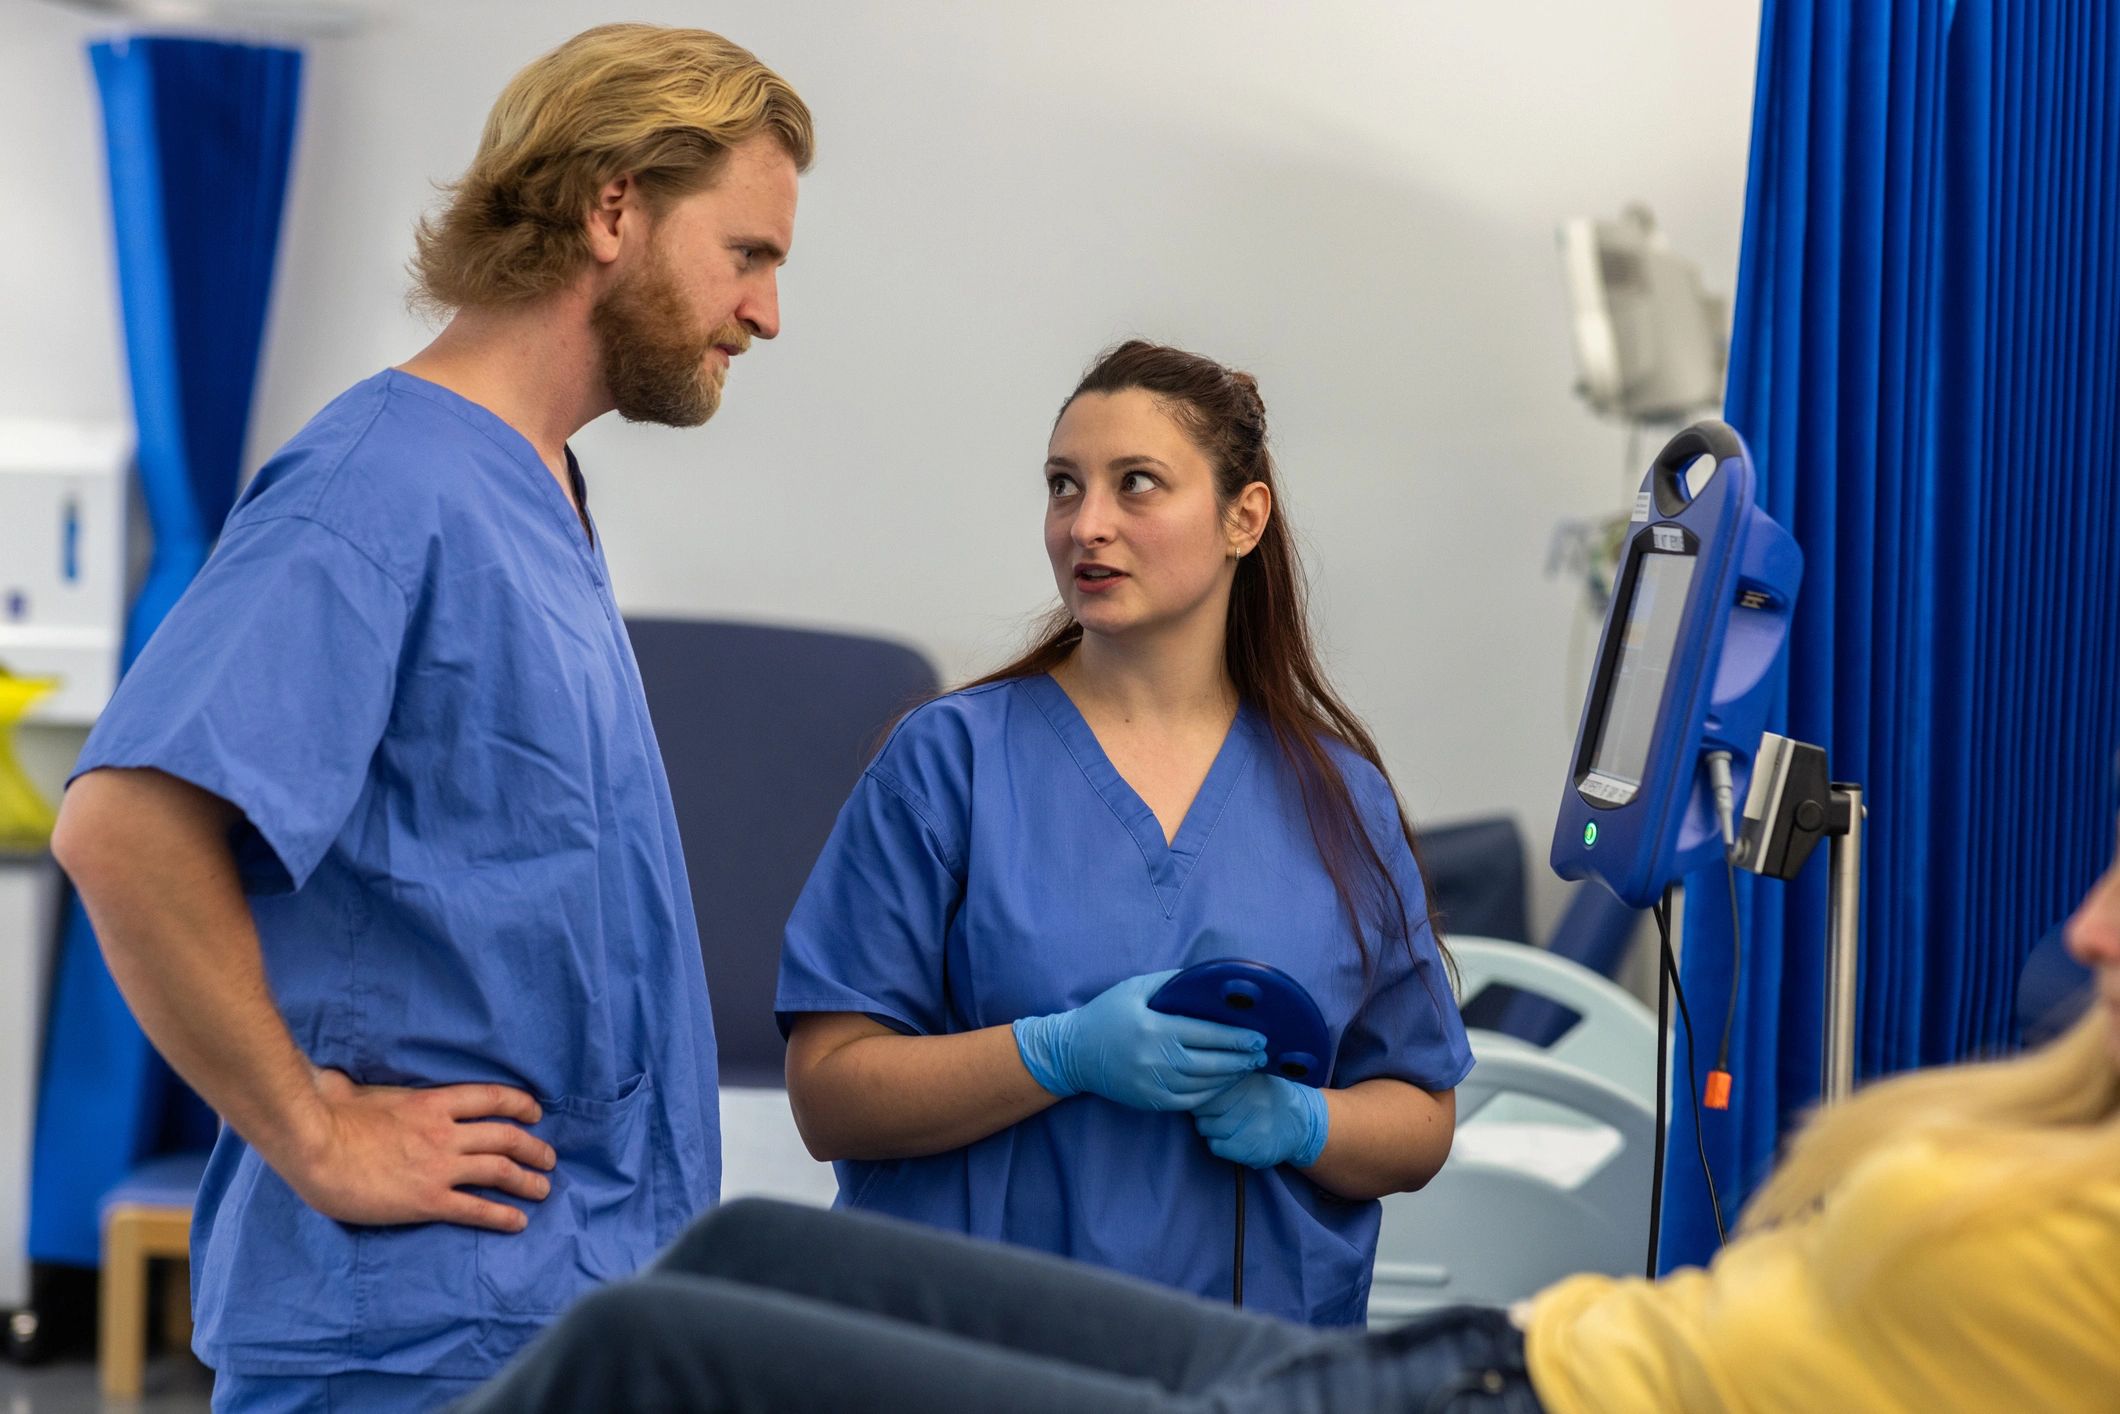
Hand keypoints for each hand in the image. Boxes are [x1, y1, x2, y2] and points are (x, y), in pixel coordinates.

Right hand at [274, 1069, 556, 1231]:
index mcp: (432, 1101)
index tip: (535, 1113)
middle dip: (534, 1148)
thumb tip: (334, 1077)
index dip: (519, 1105)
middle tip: (548, 1158)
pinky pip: (476, 1208)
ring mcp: (440, 1167)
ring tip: (543, 1188)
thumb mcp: (356, 1087)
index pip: (491, 1098)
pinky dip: (502, 1215)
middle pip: (506, 1137)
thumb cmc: (327, 1114)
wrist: (314, 1147)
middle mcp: (446, 1132)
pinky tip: (518, 1222)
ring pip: (499, 1171)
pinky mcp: (429, 1200)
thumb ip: (360, 1085)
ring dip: (527, 1180)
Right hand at [1013, 971, 1265, 1111]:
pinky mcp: (1150, 1101)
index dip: (1237, 1037)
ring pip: (1204, 1085)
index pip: (1207, 1034)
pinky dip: (1211, 1093)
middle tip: (1261, 1053)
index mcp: (1155, 1029)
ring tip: (1248, 1067)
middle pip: (1211, 1063)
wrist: (1074, 1052)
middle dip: (1241, 1059)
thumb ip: (1171, 982)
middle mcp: (1156, 1059)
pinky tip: (1224, 1083)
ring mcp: (1153, 1084)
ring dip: (1230, 1077)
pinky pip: (1190, 1101)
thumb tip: (1205, 977)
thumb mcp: (1134, 988)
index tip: (1259, 1037)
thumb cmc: (1106, 1014)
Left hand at [1192, 1072, 1328, 1168]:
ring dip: (1210, 1126)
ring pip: (1204, 1126)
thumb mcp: (1252, 1074)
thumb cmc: (1268, 1096)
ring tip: (1228, 1122)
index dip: (1200, 1089)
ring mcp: (1244, 1124)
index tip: (1206, 1092)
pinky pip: (1214, 1145)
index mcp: (1242, 1077)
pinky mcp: (1246, 1147)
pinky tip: (1233, 1137)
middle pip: (1199, 1105)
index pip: (1203, 1081)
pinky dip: (1219, 1143)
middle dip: (1203, 1109)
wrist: (1301, 1124)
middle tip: (1217, 1110)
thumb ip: (1227, 1071)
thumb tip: (1193, 1068)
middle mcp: (1243, 1098)